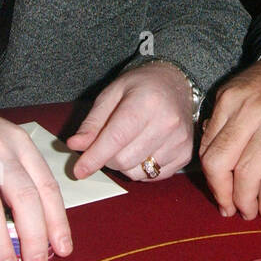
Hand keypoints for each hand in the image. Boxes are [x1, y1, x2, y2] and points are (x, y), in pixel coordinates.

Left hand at [67, 60, 195, 181]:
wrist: (176, 84)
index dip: (94, 157)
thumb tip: (75, 146)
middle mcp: (167, 122)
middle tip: (108, 144)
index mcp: (146, 102)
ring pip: (137, 172)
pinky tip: (144, 149)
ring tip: (128, 144)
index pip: (116, 139)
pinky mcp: (185, 154)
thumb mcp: (111, 95)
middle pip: (124, 160)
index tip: (79, 170)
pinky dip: (142, 168)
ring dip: (125, 165)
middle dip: (107, 158)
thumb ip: (93, 122)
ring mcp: (179, 140)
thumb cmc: (141, 87)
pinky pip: (153, 176)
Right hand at [200, 41, 260, 219]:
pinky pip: (207, 134)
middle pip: (218, 162)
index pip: (248, 172)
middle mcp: (251, 110)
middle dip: (221, 193)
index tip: (250, 213)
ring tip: (227, 193)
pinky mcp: (221, 95)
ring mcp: (232, 99)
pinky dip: (212, 154)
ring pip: (206, 150)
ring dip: (214, 178)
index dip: (245, 199)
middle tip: (231, 208)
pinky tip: (226, 165)